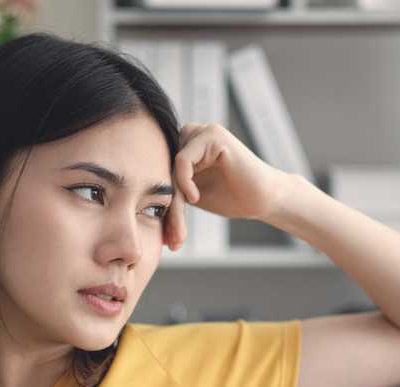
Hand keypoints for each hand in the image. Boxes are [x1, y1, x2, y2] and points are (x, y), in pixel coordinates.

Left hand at [162, 123, 292, 251]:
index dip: (162, 208)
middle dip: (168, 211)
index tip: (169, 239)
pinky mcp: (212, 135)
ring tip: (182, 229)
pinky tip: (195, 198)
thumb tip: (135, 202)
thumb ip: (170, 190)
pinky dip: (184, 181)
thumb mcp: (192, 195)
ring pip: (170, 169)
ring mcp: (201, 132)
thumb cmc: (232, 196)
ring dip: (174, 203)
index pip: (160, 175)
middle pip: (163, 173)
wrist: (264, 198)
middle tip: (174, 241)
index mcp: (184, 146)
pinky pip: (182, 159)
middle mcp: (191, 134)